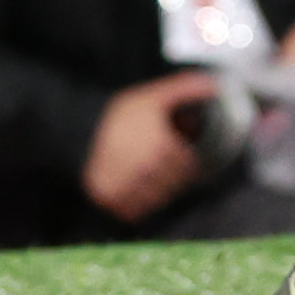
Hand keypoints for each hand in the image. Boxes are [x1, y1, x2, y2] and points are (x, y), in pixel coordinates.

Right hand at [82, 70, 223, 222]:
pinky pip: (131, 210)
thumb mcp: (154, 96)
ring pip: (154, 200)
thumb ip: (185, 89)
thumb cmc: (122, 113)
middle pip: (171, 184)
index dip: (186, 162)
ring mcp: (124, 184)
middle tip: (164, 169)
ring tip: (151, 180)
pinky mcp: (106, 195)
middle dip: (172, 177)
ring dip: (157, 193)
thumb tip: (215, 84)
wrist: (79, 127)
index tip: (180, 157)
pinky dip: (137, 206)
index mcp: (160, 145)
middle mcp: (142, 168)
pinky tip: (136, 191)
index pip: (187, 165)